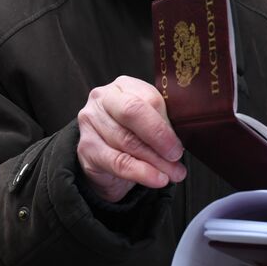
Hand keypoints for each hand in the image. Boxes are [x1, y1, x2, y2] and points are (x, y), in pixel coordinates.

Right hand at [76, 75, 185, 202]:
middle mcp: (103, 98)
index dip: (166, 122)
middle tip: (176, 155)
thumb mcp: (149, 123)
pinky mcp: (86, 147)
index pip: (148, 98)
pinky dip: (141, 172)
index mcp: (124, 86)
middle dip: (158, 137)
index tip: (180, 143)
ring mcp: (90, 121)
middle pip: (132, 113)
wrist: (104, 159)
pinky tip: (157, 179)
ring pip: (127, 141)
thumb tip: (180, 142)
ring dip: (155, 161)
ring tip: (173, 173)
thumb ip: (163, 125)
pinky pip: (117, 162)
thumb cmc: (132, 135)